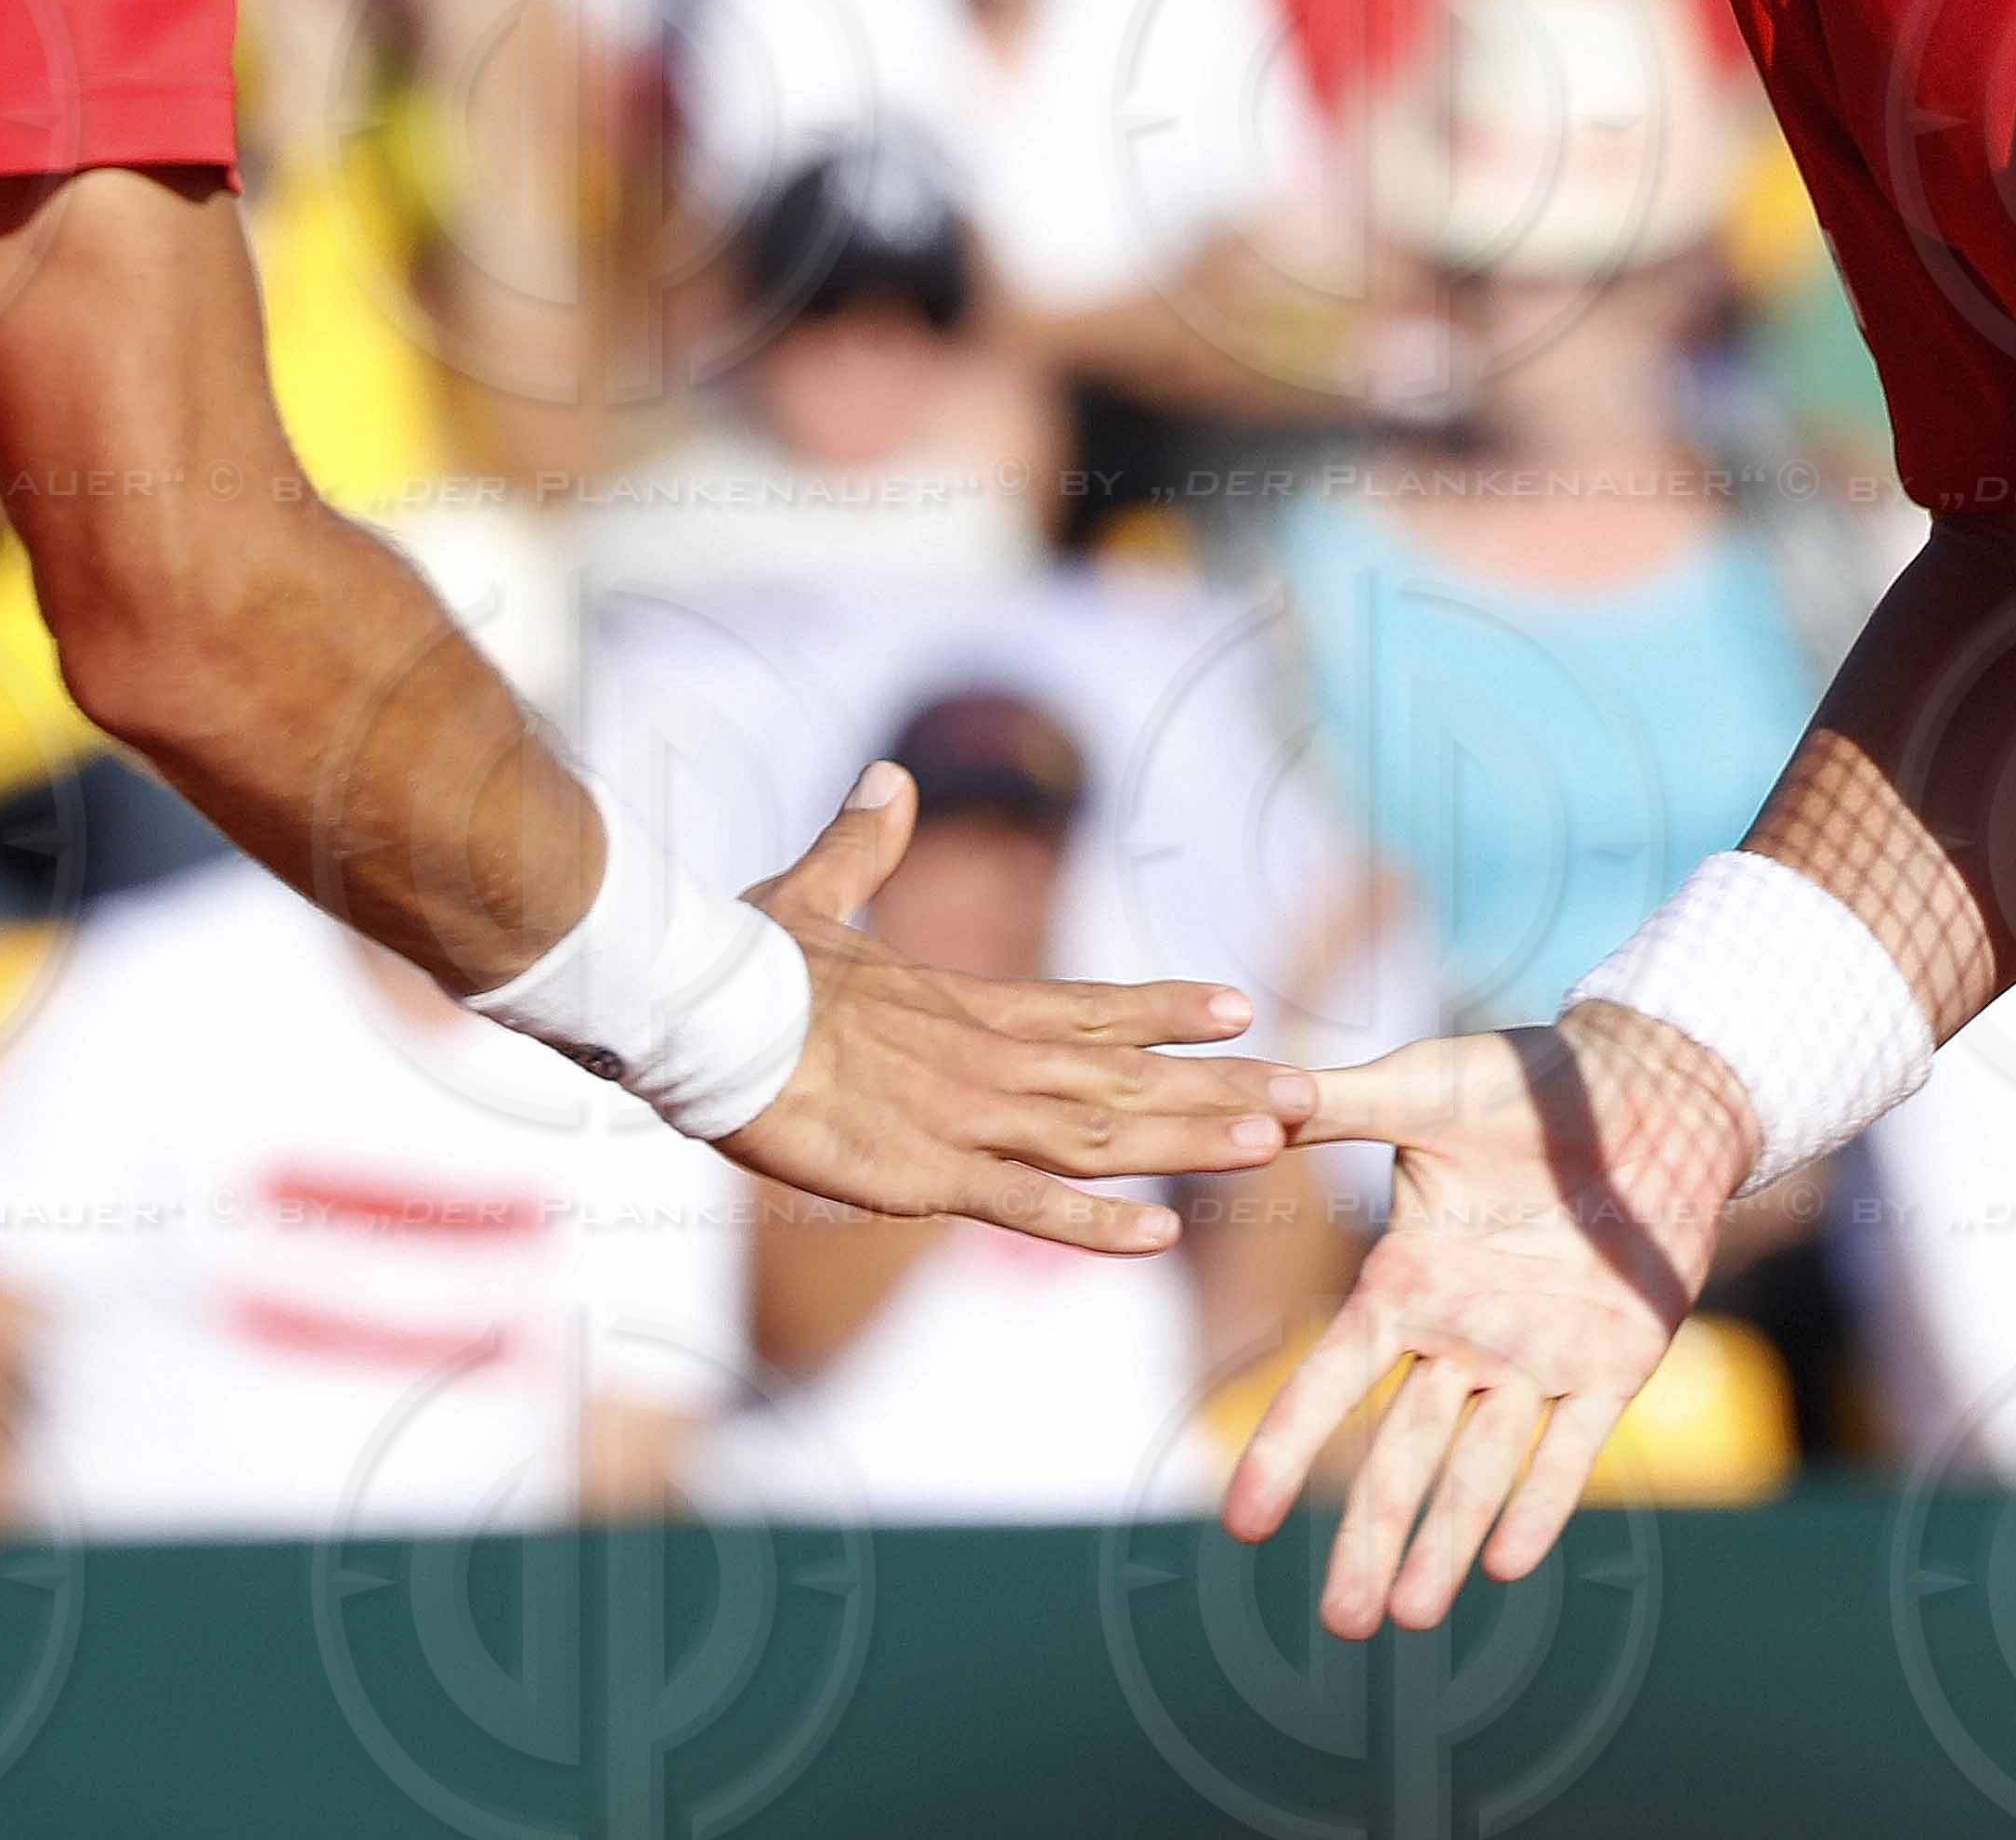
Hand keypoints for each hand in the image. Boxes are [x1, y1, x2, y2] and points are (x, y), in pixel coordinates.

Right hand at [715, 768, 1311, 1252]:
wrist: (705, 1017)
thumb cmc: (745, 963)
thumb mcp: (811, 896)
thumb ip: (861, 847)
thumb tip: (888, 779)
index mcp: (970, 1002)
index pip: (1093, 1006)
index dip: (1167, 1009)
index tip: (1238, 1007)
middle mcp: (992, 1059)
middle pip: (1128, 1076)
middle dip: (1221, 1086)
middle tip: (1309, 1094)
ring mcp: (968, 1119)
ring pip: (1104, 1137)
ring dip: (1192, 1140)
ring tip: (1273, 1143)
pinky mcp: (928, 1176)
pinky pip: (1029, 1208)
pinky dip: (1098, 1226)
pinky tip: (1161, 1237)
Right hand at [1215, 1004, 1754, 1637]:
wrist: (1646, 1088)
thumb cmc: (1525, 1081)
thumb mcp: (1421, 1088)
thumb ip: (1337, 1106)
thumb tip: (1248, 1103)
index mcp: (1406, 1280)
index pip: (1331, 1383)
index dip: (1285, 1450)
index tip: (1239, 1522)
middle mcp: (1464, 1334)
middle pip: (1403, 1457)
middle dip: (1370, 1538)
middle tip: (1340, 1626)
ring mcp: (1538, 1355)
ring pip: (1481, 1469)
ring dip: (1446, 1543)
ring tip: (1407, 1617)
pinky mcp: (1614, 1362)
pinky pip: (1571, 1448)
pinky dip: (1543, 1503)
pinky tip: (1510, 1564)